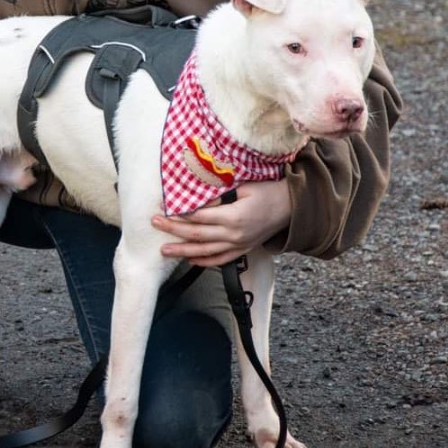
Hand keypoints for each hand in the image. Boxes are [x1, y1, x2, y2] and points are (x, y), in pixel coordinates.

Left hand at [150, 180, 291, 266]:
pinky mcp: (242, 250)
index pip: (199, 217)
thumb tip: (196, 194)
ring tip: (164, 250)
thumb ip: (220, 193)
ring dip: (182, 251)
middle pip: (197, 235)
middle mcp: (234, 235)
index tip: (163, 209)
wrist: (291, 208)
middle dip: (173, 231)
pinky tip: (189, 259)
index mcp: (234, 217)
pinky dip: (203, 261)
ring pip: (205, 251)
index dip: (179, 214)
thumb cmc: (268, 191)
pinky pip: (220, 260)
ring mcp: (238, 245)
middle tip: (155, 224)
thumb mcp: (244, 186)